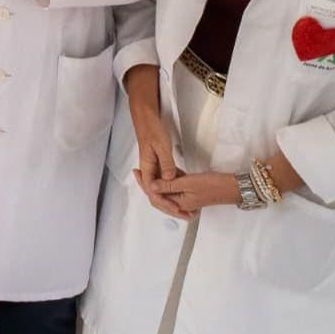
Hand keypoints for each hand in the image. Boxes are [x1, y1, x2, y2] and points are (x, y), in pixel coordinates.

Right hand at [123, 65, 186, 218]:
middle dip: (171, 207)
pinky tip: (185, 188)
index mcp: (148, 168)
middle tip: (186, 215)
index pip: (154, 192)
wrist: (146, 118)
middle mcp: (150, 171)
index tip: (179, 210)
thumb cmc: (151, 130)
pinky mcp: (158, 165)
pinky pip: (166, 180)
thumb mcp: (161, 146)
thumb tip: (170, 180)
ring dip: (173, 199)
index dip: (167, 203)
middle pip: (157, 195)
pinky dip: (174, 187)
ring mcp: (154, 168)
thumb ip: (166, 164)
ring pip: (162, 189)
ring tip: (188, 207)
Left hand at [147, 171, 240, 216]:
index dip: (144, 184)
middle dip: (150, 183)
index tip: (136, 172)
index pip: (155, 196)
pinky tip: (172, 170)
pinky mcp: (191, 193)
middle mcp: (181, 204)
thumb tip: (150, 187)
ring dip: (161, 180)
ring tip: (155, 167)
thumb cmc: (213, 184)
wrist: (233, 186)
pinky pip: (176, 187)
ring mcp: (186, 199)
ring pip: (167, 190)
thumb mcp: (188, 183)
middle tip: (139, 170)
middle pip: (158, 194)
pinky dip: (172, 179)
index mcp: (179, 204)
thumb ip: (168, 185)